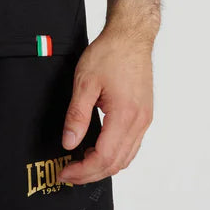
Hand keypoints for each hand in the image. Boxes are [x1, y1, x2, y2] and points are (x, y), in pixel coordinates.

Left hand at [57, 24, 153, 184]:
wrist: (131, 36)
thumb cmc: (110, 52)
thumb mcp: (85, 81)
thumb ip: (77, 115)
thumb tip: (69, 142)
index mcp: (125, 115)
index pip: (104, 157)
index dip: (83, 170)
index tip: (65, 172)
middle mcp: (139, 122)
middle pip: (116, 163)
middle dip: (90, 173)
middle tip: (69, 173)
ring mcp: (144, 120)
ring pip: (126, 158)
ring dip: (103, 167)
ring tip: (80, 164)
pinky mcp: (144, 116)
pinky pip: (131, 146)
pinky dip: (115, 155)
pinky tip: (99, 150)